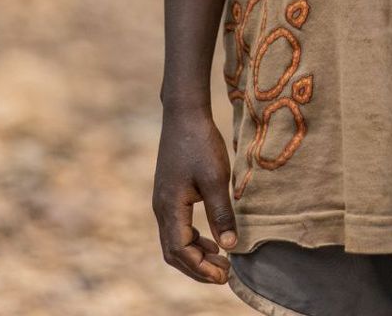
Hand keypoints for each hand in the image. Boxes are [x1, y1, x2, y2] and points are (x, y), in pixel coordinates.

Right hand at [153, 107, 237, 283]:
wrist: (184, 114)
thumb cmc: (200, 143)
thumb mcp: (216, 179)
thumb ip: (221, 213)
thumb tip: (230, 246)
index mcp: (170, 207)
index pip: (180, 251)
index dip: (200, 268)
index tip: (223, 276)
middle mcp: (161, 208)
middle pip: (174, 252)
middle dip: (197, 267)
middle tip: (224, 275)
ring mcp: (163, 201)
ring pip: (174, 241)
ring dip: (195, 254)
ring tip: (221, 260)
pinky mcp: (169, 193)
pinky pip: (177, 227)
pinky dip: (193, 239)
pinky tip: (212, 239)